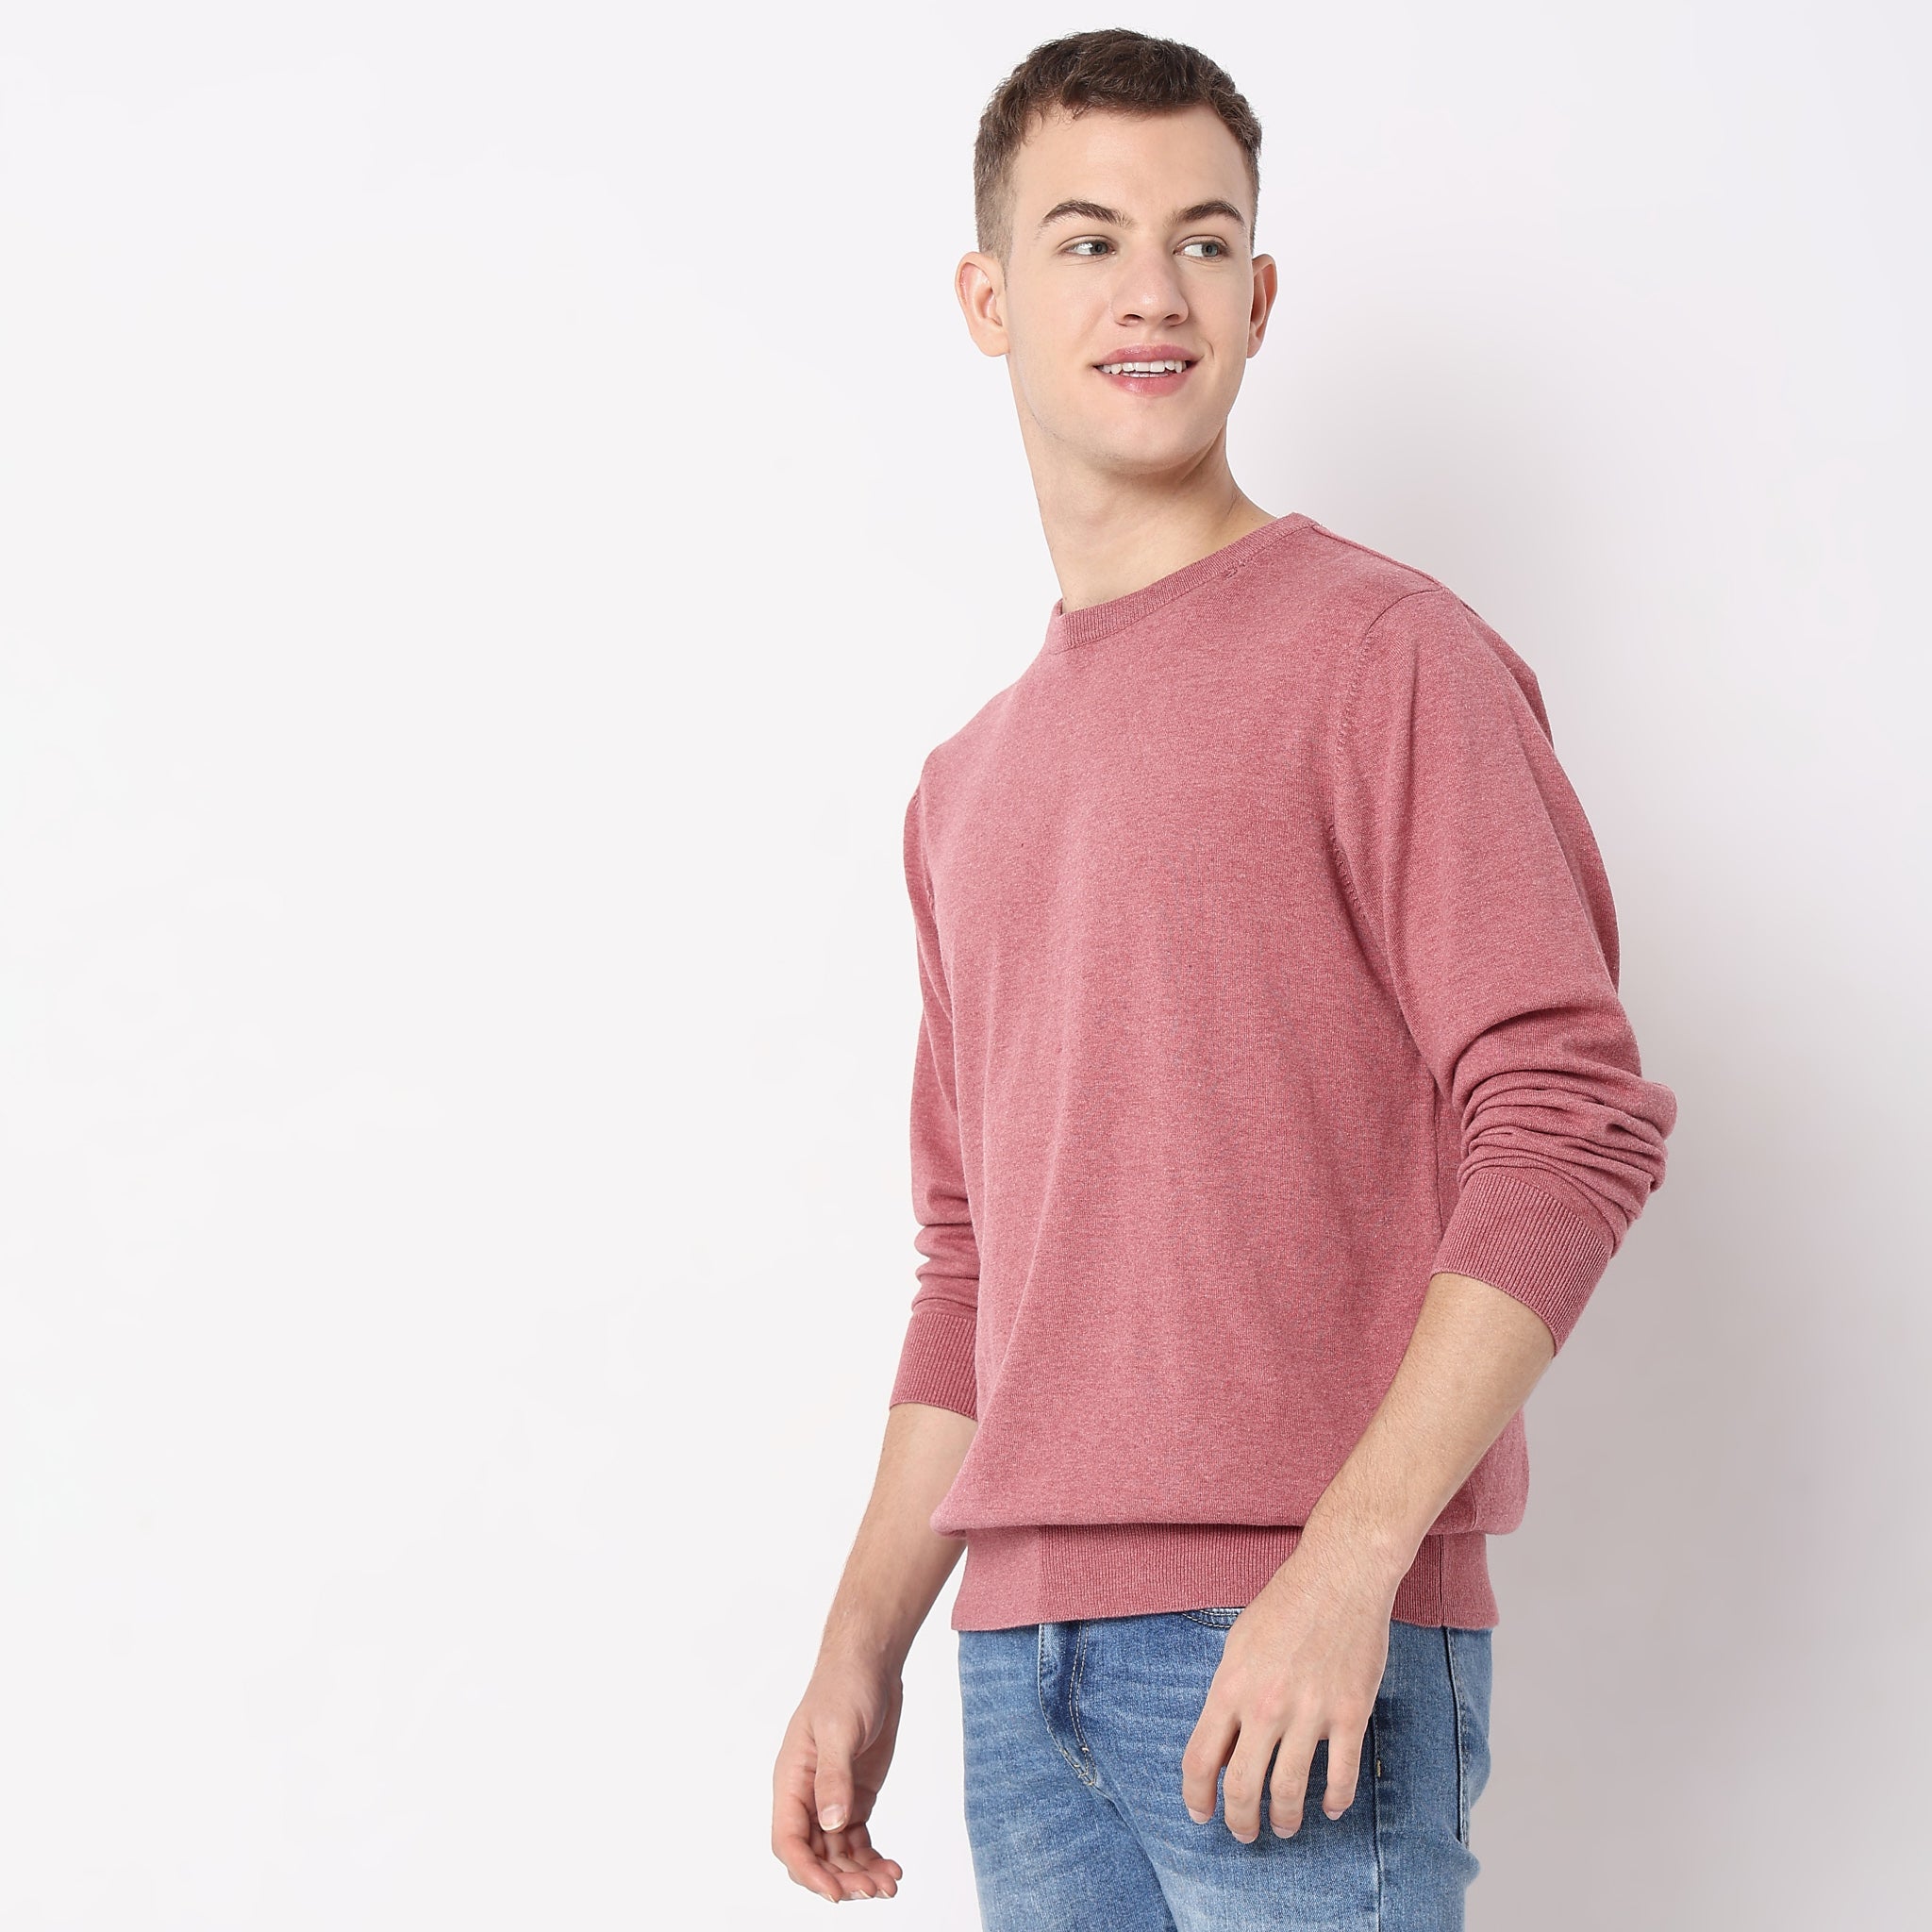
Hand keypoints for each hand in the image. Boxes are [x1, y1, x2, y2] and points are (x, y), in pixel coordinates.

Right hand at [772, 1654, 905, 1902]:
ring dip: (860, 1874)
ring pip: (837, 1853)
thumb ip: (833, 1777)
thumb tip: (830, 1824)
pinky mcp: (855, 1796)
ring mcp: (832, 1798)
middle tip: (874, 1890)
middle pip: (814, 1855)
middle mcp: (807, 1795)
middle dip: (841, 1878)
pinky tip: (892, 1869)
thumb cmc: (844, 1686)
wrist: (871, 1663)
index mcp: (790, 1780)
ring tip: (890, 1884)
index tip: (835, 1892)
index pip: (788, 1840)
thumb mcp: (838, 1730)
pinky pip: (857, 1840)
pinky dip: (872, 1858)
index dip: (807, 1871)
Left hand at [1179, 1531, 1400, 1842]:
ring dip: (1284, 1820)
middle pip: (1242, 1786)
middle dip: (1239, 1821)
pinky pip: (1341, 1775)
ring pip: (1289, 1790)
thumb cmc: (1285, 1605)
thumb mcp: (1238, 1644)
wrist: (1339, 1576)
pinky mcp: (1350, 1713)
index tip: (1200, 1814)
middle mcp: (1266, 1705)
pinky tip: (1331, 1808)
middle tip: (1243, 1833)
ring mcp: (1309, 1712)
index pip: (1200, 1759)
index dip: (1196, 1796)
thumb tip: (1221, 1742)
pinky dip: (1336, 1800)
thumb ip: (1229, 1694)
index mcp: (1231, 1686)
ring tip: (1283, 1828)